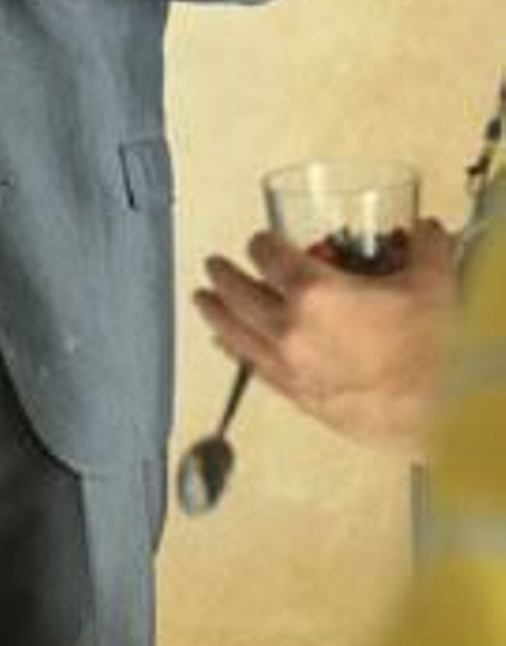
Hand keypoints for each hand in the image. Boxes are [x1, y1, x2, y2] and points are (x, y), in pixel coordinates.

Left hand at [193, 216, 458, 452]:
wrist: (441, 414)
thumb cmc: (433, 356)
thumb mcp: (432, 283)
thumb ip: (425, 248)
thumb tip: (427, 232)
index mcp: (314, 292)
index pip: (269, 256)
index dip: (261, 243)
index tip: (261, 240)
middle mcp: (290, 328)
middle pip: (238, 293)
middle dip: (224, 274)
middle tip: (214, 265)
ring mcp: (290, 366)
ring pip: (234, 333)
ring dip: (215, 313)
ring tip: (202, 301)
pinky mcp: (299, 396)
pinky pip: (254, 369)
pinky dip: (235, 353)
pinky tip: (227, 348)